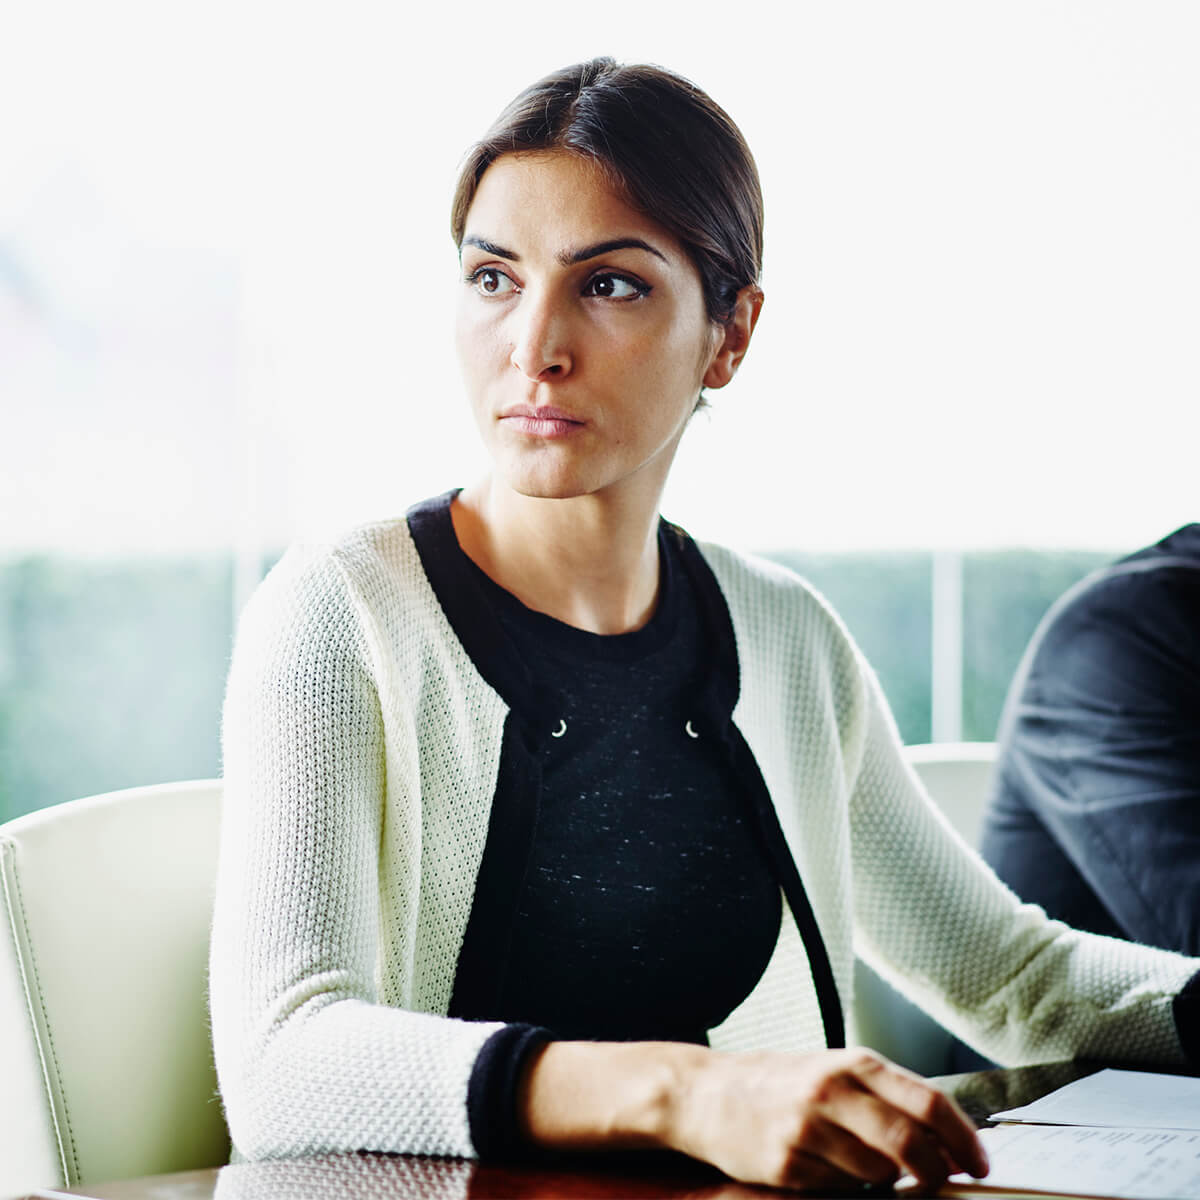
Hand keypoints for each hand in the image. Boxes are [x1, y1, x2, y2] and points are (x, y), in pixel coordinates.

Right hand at [667, 1046, 988, 1191]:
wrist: (705, 1093)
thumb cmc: (779, 1082)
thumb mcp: (832, 1069)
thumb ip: (883, 1095)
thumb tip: (946, 1134)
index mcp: (851, 1062)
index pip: (928, 1102)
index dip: (964, 1138)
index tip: (979, 1163)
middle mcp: (831, 1091)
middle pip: (911, 1144)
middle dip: (936, 1173)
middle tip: (941, 1182)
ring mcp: (807, 1130)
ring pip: (880, 1175)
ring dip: (887, 1181)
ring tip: (864, 1164)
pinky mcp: (786, 1165)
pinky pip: (839, 1189)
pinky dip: (846, 1186)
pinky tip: (825, 1167)